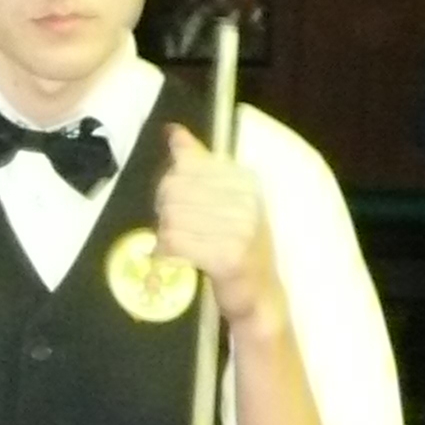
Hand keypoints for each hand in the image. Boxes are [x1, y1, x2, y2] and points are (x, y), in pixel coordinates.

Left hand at [154, 125, 286, 329]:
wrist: (260, 293)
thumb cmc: (237, 244)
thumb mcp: (223, 197)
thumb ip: (198, 162)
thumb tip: (173, 131)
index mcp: (245, 179)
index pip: (185, 167)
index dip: (170, 187)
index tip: (175, 206)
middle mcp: (247, 199)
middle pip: (174, 191)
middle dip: (164, 212)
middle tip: (170, 229)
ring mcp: (242, 228)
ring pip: (172, 218)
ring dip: (164, 234)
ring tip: (173, 245)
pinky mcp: (229, 256)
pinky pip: (177, 242)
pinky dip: (165, 252)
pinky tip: (168, 258)